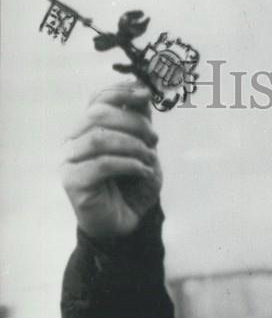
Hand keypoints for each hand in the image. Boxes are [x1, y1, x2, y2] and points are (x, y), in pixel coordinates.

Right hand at [61, 82, 161, 237]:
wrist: (125, 226)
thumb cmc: (133, 188)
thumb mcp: (144, 151)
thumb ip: (141, 124)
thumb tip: (143, 91)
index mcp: (87, 129)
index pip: (97, 100)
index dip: (121, 92)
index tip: (147, 94)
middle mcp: (73, 141)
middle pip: (98, 114)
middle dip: (133, 122)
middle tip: (155, 140)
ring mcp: (69, 161)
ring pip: (99, 137)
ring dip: (132, 145)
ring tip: (150, 159)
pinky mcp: (72, 181)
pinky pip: (102, 164)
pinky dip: (129, 164)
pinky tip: (143, 172)